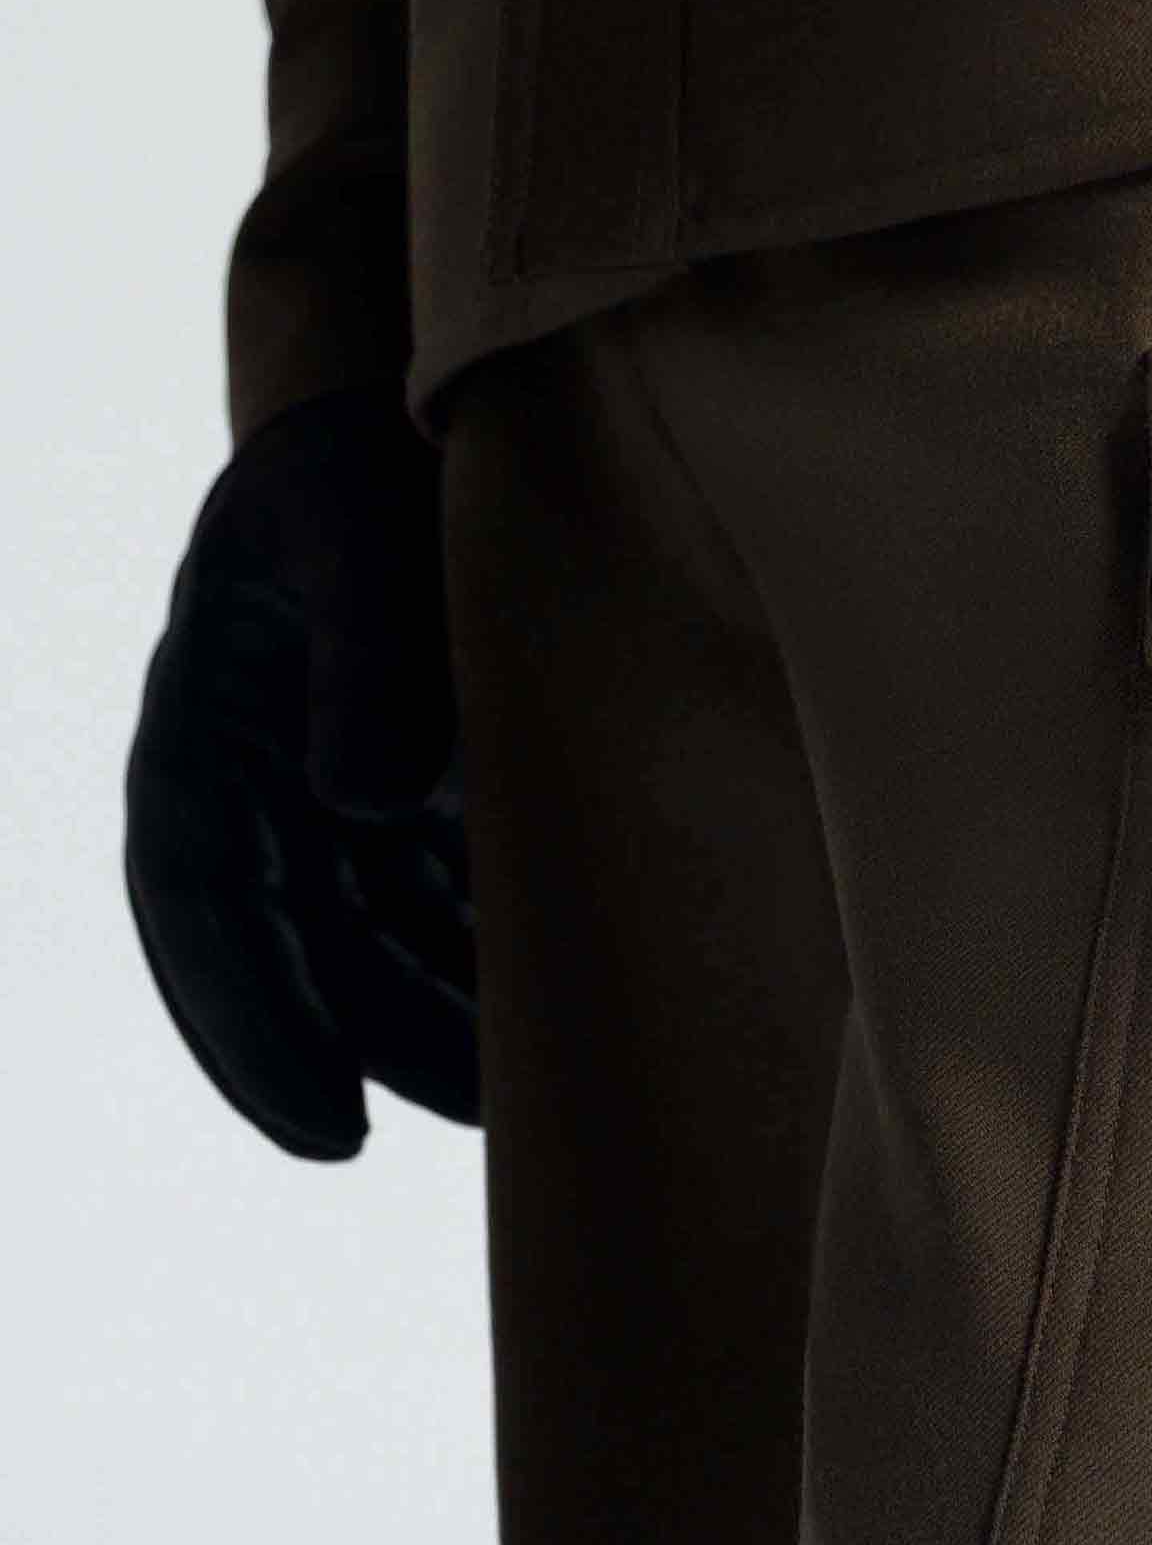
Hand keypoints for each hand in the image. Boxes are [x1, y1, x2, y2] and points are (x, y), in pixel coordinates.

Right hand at [124, 389, 476, 1157]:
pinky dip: (483, 953)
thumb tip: (364, 802)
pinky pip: (434, 895)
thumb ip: (369, 647)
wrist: (426, 405)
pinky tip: (557, 1007)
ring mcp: (331, 783)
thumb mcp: (359, 526)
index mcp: (202, 734)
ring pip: (369, 942)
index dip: (254, 1031)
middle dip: (364, 1051)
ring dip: (433, 1022)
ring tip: (524, 1103)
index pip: (203, 913)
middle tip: (458, 1139)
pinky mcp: (413, 776)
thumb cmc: (371, 460)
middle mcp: (257, 779)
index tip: (327, 1129)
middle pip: (294, 954)